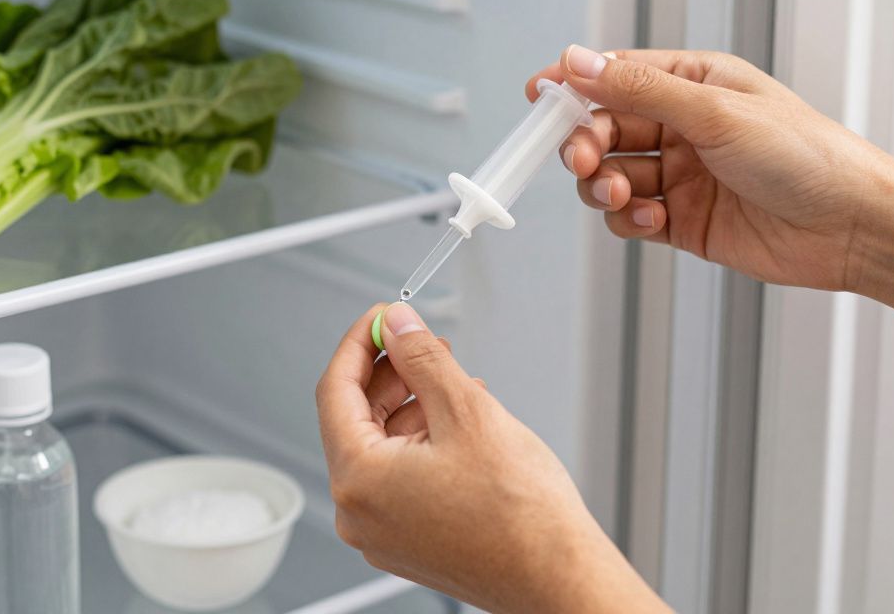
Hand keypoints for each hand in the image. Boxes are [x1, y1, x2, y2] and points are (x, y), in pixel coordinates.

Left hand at [316, 302, 667, 613]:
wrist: (557, 576)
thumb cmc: (520, 516)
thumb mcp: (467, 411)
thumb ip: (422, 359)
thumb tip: (398, 327)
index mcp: (359, 479)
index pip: (336, 390)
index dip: (360, 343)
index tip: (381, 317)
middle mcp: (359, 512)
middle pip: (355, 418)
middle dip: (390, 374)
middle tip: (422, 343)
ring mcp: (381, 531)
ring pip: (381, 446)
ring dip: (411, 405)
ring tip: (454, 383)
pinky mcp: (407, 539)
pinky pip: (399, 475)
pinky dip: (422, 440)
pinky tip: (457, 422)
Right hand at [530, 46, 893, 290]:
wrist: (854, 227)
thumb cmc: (809, 157)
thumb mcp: (716, 112)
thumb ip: (640, 89)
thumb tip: (581, 61)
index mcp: (693, 82)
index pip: (615, 75)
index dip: (573, 86)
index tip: (540, 98)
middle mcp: (683, 125)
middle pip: (604, 128)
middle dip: (587, 145)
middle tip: (587, 161)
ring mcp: (681, 174)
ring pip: (611, 175)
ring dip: (606, 186)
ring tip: (626, 195)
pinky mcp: (682, 220)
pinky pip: (630, 217)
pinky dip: (630, 220)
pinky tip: (654, 219)